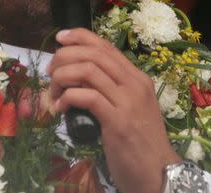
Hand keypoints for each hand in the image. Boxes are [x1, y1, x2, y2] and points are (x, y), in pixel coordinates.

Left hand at [47, 28, 180, 192]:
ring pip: (87, 71)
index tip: (59, 38)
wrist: (160, 174)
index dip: (79, 36)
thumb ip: (110, 89)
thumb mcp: (129, 108)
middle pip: (93, 54)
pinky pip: (86, 97)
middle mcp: (135, 84)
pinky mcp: (118, 122)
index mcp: (137, 78)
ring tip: (53, 92)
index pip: (105, 46)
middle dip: (65, 56)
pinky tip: (61, 108)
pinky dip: (67, 98)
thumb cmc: (140, 143)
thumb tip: (78, 75)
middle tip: (50, 71)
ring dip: (62, 77)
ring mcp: (128, 102)